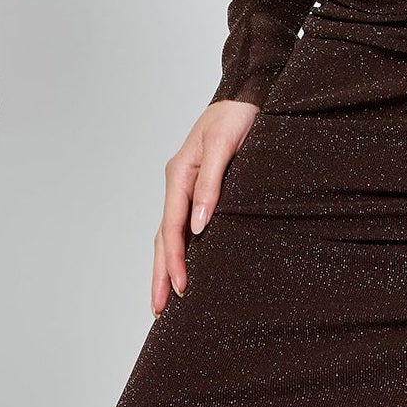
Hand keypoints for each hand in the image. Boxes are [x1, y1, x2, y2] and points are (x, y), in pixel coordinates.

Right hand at [153, 99, 260, 311]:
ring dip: (165, 267)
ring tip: (163, 299)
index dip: (174, 260)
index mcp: (179, 175)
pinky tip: (182, 268)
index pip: (171, 227)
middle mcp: (178, 184)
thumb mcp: (225, 145)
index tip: (181, 287)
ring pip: (169, 235)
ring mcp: (185, 188)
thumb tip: (199, 225)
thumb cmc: (238, 117)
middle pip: (162, 237)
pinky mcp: (199, 190)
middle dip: (160, 274)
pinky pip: (183, 226)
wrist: (248, 97)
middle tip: (159, 309)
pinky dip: (178, 251)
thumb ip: (211, 183)